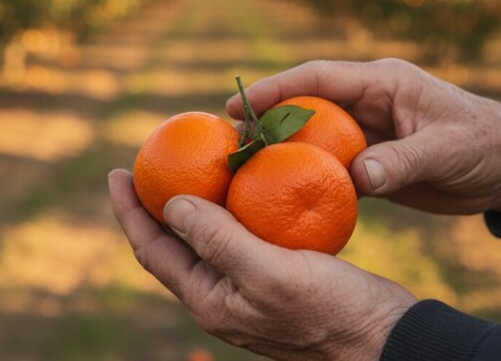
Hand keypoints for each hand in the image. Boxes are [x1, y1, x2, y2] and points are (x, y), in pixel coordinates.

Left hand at [108, 169, 415, 360]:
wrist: (384, 337)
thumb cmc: (332, 310)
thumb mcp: (269, 273)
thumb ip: (218, 240)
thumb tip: (170, 205)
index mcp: (210, 300)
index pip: (152, 251)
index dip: (130, 212)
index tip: (117, 171)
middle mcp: (222, 297)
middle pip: (173, 246)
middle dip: (155, 205)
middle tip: (147, 163)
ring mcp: (248, 289)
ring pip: (207, 240)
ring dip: (193, 204)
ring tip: (190, 167)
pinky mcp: (276, 277)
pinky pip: (240, 238)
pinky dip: (232, 209)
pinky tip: (244, 186)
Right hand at [227, 59, 500, 214]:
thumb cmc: (487, 145)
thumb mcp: (447, 150)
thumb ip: (401, 161)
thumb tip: (355, 177)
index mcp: (382, 83)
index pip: (318, 78)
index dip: (276, 89)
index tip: (238, 105)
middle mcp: (368, 103)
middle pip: (305, 105)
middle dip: (266, 119)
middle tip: (227, 140)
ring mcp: (368, 132)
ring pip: (313, 137)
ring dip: (281, 149)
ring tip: (242, 168)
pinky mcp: (373, 160)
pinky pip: (331, 165)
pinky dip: (306, 175)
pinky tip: (280, 192)